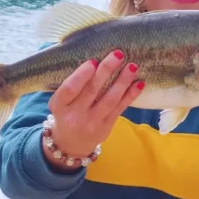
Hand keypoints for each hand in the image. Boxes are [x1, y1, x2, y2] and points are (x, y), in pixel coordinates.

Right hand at [43, 50, 143, 170]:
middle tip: (118, 54)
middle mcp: (74, 115)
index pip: (69, 90)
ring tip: (132, 66)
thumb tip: (96, 57)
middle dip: (106, 70)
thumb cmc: (67, 112)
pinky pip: (120, 108)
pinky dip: (130, 95)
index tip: (93, 62)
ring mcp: (91, 122)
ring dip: (123, 81)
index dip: (81, 76)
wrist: (71, 144)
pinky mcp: (106, 127)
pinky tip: (139, 83)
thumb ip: (73, 84)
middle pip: (92, 90)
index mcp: (59, 105)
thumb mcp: (61, 101)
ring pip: (109, 99)